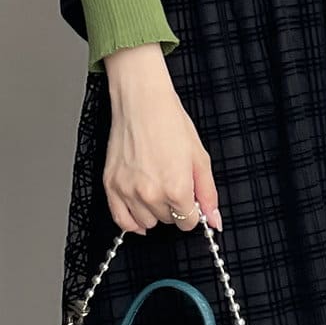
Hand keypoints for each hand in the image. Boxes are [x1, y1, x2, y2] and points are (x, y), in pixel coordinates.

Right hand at [102, 45, 222, 235]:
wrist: (141, 102)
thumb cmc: (169, 122)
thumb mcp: (200, 158)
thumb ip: (208, 194)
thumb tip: (214, 220)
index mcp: (176, 188)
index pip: (188, 222)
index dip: (192, 210)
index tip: (189, 197)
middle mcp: (150, 194)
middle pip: (168, 221)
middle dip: (173, 207)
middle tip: (171, 183)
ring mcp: (128, 191)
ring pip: (147, 222)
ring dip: (154, 212)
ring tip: (155, 188)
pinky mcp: (111, 186)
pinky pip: (121, 220)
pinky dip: (132, 221)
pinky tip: (140, 212)